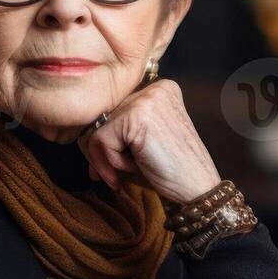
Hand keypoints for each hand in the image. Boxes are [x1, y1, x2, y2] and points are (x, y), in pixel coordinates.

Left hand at [78, 79, 221, 203]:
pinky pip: (100, 139)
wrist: (197, 191)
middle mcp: (155, 87)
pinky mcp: (138, 115)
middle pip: (100, 116)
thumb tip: (80, 137)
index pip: (112, 109)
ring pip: (96, 128)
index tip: (110, 167)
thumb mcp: (139, 145)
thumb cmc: (169, 173)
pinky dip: (108, 162)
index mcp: (159, 89)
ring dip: (104, 159)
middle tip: (112, 176)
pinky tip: (132, 170)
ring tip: (126, 173)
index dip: (104, 141)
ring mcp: (147, 98)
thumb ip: (114, 133)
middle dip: (99, 152)